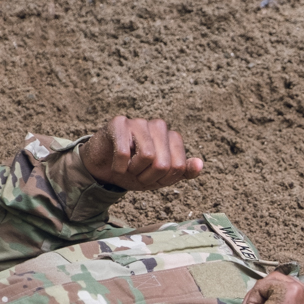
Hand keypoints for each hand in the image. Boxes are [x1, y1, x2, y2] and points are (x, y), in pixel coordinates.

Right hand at [80, 116, 203, 190]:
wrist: (103, 168)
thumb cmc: (133, 170)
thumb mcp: (160, 177)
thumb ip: (182, 172)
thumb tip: (199, 165)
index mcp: (172, 138)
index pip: (178, 167)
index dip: (163, 180)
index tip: (151, 178)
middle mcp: (158, 126)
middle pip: (164, 164)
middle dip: (148, 178)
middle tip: (137, 174)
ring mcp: (139, 122)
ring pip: (147, 156)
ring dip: (134, 172)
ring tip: (127, 168)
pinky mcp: (119, 123)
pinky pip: (124, 153)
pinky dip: (118, 167)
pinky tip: (115, 165)